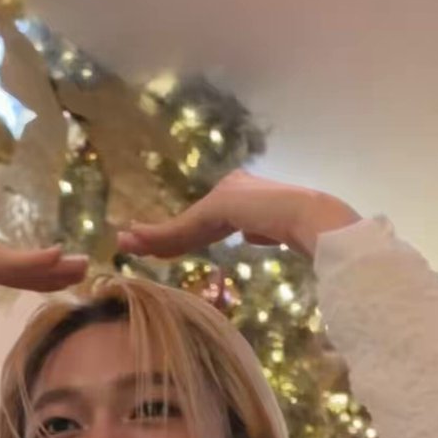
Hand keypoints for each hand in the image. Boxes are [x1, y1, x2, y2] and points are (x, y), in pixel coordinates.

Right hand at [0, 222, 86, 333]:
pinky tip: (56, 261)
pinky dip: (29, 263)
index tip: (58, 281)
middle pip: (10, 261)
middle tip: (82, 269)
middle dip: (47, 268)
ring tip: (80, 267)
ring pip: (11, 261)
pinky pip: (1, 263)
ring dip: (47, 266)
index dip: (29, 276)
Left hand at [117, 170, 358, 260]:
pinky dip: (159, 237)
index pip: (208, 222)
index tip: (164, 248)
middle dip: (161, 236)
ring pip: (182, 224)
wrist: (313, 217)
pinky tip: (138, 242)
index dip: (184, 236)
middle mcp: (232, 188)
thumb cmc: (309, 231)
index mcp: (247, 195)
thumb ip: (261, 232)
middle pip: (190, 221)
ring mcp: (223, 196)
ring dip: (151, 236)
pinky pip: (183, 228)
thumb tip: (253, 237)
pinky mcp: (216, 206)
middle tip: (133, 243)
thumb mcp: (278, 232)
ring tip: (124, 244)